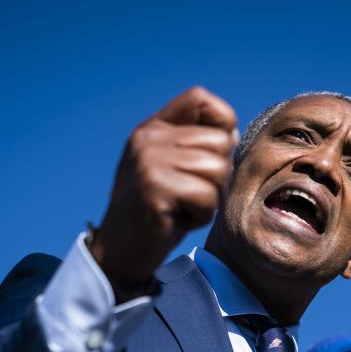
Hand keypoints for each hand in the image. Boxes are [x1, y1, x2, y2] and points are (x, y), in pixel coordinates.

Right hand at [90, 87, 237, 294]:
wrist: (119, 253)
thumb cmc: (156, 213)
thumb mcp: (173, 170)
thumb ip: (197, 147)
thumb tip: (232, 133)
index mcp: (152, 129)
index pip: (199, 98)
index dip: (221, 123)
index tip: (213, 154)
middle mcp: (148, 139)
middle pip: (220, 141)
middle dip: (218, 176)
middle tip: (192, 195)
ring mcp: (148, 161)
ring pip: (218, 169)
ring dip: (211, 198)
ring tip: (183, 207)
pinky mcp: (154, 188)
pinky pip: (207, 196)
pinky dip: (201, 216)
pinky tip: (177, 220)